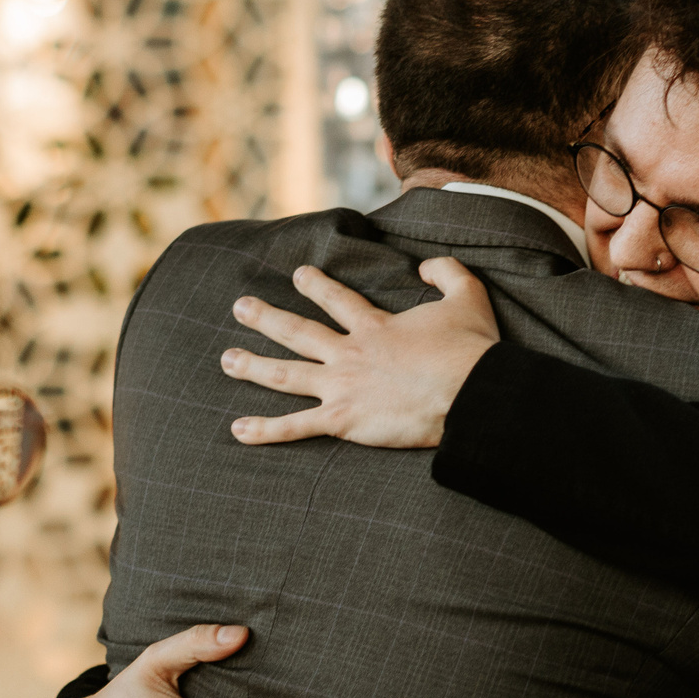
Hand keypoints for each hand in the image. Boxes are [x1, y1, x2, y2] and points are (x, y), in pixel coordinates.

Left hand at [221, 259, 499, 448]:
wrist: (470, 394)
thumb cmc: (471, 350)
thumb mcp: (467, 295)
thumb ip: (445, 272)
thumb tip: (425, 266)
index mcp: (375, 326)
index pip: (337, 300)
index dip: (316, 286)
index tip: (298, 275)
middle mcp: (350, 353)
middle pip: (298, 332)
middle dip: (266, 318)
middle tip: (240, 307)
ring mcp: (342, 387)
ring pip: (286, 375)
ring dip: (254, 367)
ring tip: (227, 360)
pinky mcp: (344, 420)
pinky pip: (296, 427)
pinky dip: (266, 430)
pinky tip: (238, 431)